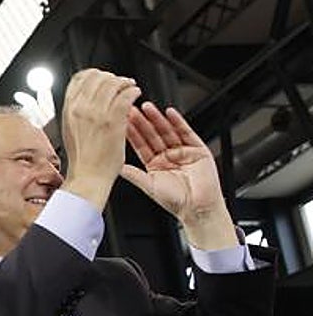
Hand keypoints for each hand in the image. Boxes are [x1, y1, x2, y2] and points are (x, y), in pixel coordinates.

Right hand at [59, 69, 140, 210]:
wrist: (87, 177)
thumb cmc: (82, 159)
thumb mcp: (70, 129)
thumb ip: (77, 111)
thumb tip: (86, 99)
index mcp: (69, 109)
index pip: (80, 78)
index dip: (94, 74)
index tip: (103, 78)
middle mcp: (81, 108)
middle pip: (97, 76)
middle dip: (112, 76)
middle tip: (120, 83)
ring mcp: (97, 113)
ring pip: (113, 83)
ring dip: (125, 82)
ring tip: (130, 87)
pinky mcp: (113, 120)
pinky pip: (125, 95)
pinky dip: (133, 91)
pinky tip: (136, 94)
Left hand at [120, 102, 236, 249]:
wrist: (198, 208)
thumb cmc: (175, 202)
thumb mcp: (150, 186)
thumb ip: (134, 175)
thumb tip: (117, 167)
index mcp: (155, 164)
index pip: (140, 145)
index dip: (132, 133)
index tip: (122, 122)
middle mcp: (167, 156)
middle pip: (153, 135)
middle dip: (142, 122)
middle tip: (131, 109)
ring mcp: (182, 151)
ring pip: (167, 131)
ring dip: (157, 119)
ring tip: (147, 107)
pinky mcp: (197, 149)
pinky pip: (187, 133)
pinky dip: (179, 122)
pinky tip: (170, 113)